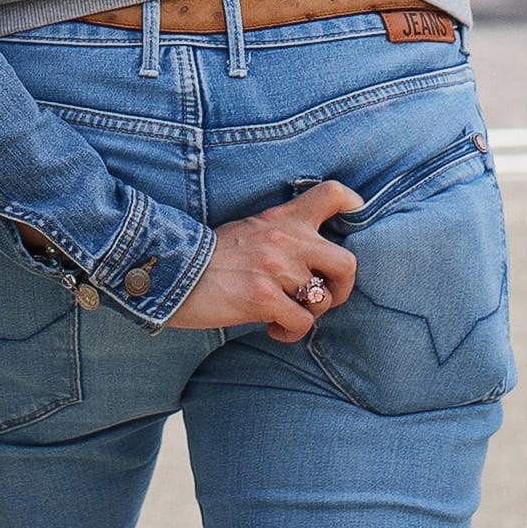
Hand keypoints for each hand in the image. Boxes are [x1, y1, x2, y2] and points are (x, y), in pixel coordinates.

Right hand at [166, 180, 361, 339]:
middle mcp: (285, 239)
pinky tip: (271, 327)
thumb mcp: (249, 229)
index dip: (353, 205)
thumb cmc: (210, 257)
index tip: (355, 215)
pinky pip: (301, 324)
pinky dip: (289, 332)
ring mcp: (276, 268)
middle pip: (346, 263)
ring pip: (322, 301)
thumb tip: (311, 263)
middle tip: (322, 298)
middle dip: (341, 289)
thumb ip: (280, 236)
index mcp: (282, 218)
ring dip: (307, 315)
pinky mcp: (264, 297)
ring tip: (283, 315)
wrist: (171, 270)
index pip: (332, 195)